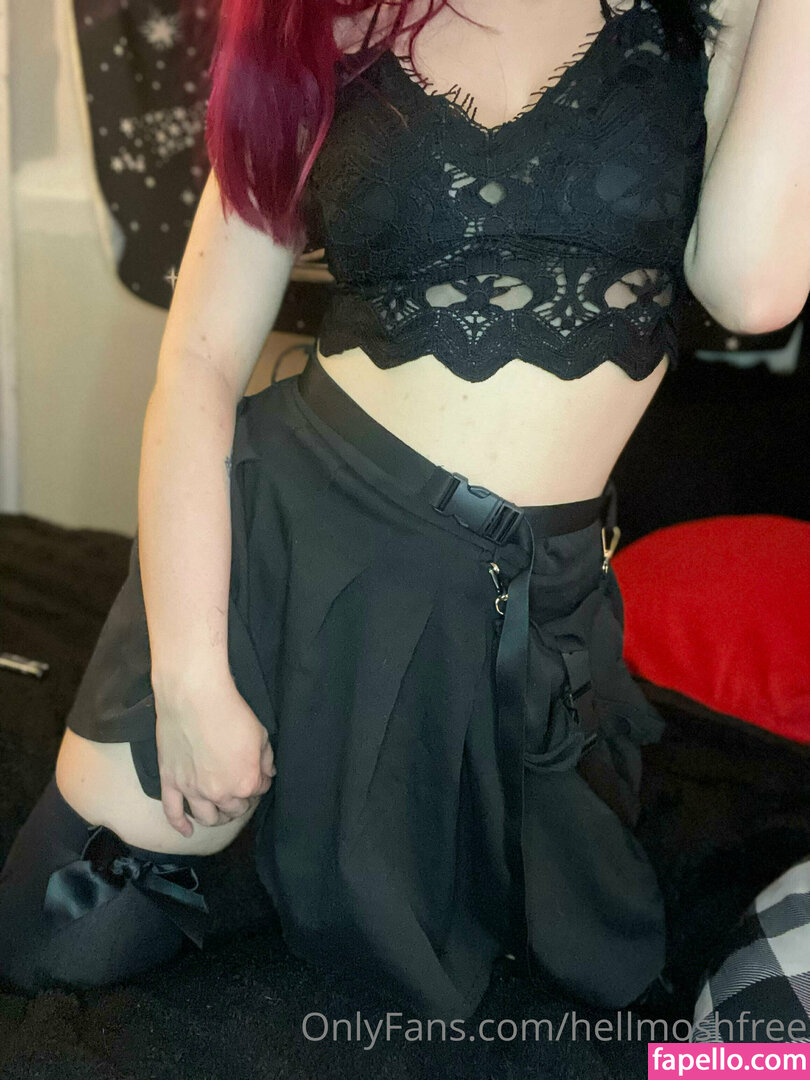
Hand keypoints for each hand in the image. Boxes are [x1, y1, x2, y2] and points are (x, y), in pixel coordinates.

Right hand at [154, 674, 275, 836]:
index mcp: (245, 783)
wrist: (195, 698)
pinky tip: (187, 832)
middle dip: (239, 802)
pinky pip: (173, 813)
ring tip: (219, 812)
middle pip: (233, 809)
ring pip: (207, 818)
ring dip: (216, 817)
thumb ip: (266, 759)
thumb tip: (269, 773)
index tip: (257, 775)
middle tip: (239, 792)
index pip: (257, 792)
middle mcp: (220, 794)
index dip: (259, 783)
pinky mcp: (170, 782)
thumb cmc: (231, 713)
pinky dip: (180, 826)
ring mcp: (192, 791)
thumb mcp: (260, 734)